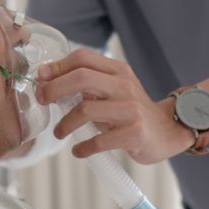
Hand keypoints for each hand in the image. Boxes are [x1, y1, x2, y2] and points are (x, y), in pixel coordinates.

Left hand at [35, 49, 192, 163]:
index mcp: (117, 71)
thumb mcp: (113, 89)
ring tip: (59, 132)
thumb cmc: (131, 111)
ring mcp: (131, 109)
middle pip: (82, 77)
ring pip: (86, 110)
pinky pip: (99, 140)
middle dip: (54, 89)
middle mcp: (125, 85)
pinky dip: (83, 148)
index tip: (41, 79)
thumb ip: (87, 83)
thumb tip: (46, 80)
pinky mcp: (134, 133)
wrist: (168, 130)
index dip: (57, 67)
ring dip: (65, 124)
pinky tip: (79, 150)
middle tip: (42, 100)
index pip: (82, 58)